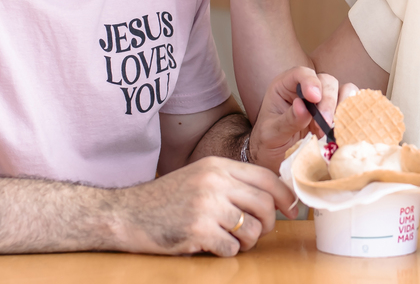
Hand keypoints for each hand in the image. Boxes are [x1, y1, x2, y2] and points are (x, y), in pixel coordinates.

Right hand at [113, 156, 296, 256]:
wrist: (128, 214)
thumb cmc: (166, 200)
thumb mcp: (200, 178)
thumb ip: (231, 183)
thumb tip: (272, 199)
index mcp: (217, 166)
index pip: (265, 178)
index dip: (284, 195)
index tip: (291, 209)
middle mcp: (215, 182)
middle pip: (265, 205)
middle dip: (267, 224)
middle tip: (256, 232)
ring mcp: (206, 206)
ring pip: (252, 230)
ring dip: (246, 241)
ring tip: (229, 239)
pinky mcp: (198, 230)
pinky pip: (231, 248)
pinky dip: (225, 252)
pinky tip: (209, 245)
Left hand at [248, 66, 342, 172]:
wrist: (276, 158)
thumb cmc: (269, 142)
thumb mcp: (271, 134)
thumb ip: (286, 121)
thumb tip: (302, 106)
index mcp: (285, 86)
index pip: (301, 73)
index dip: (310, 81)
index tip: (314, 97)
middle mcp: (306, 89)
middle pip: (326, 81)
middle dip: (328, 102)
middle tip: (325, 124)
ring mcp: (324, 100)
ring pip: (343, 90)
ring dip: (342, 108)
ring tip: (332, 130)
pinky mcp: (336, 113)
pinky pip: (352, 105)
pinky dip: (352, 114)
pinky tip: (345, 129)